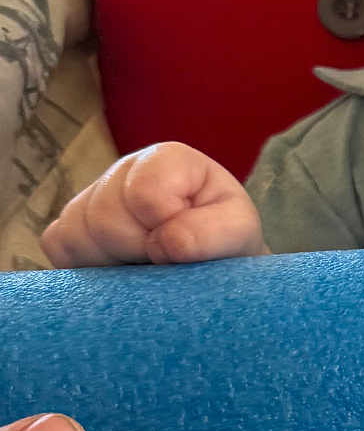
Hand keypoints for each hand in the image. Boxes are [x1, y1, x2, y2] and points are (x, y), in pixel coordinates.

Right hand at [40, 141, 265, 267]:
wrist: (215, 270)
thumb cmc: (229, 246)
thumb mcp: (239, 234)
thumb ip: (214, 233)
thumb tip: (166, 243)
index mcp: (169, 159)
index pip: (145, 193)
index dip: (165, 226)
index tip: (187, 243)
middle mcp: (125, 170)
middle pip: (104, 216)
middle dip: (140, 249)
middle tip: (167, 260)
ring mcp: (92, 197)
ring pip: (76, 235)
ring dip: (115, 263)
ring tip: (148, 265)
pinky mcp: (69, 228)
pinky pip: (58, 248)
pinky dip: (88, 269)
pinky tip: (121, 269)